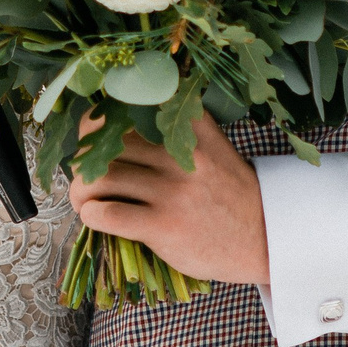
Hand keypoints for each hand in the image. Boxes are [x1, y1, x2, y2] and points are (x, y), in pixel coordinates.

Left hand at [66, 116, 270, 286]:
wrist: (265, 236)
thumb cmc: (229, 192)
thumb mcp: (212, 145)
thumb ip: (179, 124)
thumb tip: (125, 112)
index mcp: (188, 127)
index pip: (124, 110)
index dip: (95, 124)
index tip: (90, 138)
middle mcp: (180, 154)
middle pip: (104, 143)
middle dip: (84, 159)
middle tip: (85, 174)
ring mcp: (172, 191)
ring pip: (101, 179)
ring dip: (82, 191)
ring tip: (86, 199)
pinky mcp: (164, 226)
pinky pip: (108, 215)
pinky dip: (92, 215)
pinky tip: (97, 217)